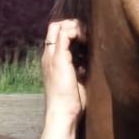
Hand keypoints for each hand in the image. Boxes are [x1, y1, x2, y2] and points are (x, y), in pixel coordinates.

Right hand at [38, 19, 86, 138]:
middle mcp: (49, 56)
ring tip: (87, 38)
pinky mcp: (58, 58)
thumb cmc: (72, 102)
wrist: (63, 113)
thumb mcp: (77, 81)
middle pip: (55, 26)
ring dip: (76, 27)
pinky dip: (76, 32)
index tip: (87, 39)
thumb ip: (79, 68)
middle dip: (73, 24)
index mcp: (52, 61)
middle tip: (87, 35)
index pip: (56, 35)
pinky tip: (86, 41)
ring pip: (59, 26)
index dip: (71, 30)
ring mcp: (52, 56)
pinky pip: (64, 33)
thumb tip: (89, 60)